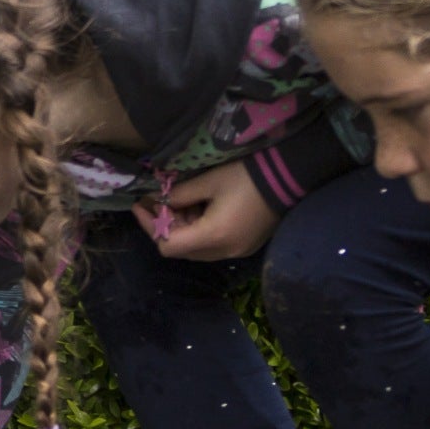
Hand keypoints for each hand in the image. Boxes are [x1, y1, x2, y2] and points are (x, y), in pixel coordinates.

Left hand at [143, 163, 280, 261]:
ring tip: (180, 201)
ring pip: (197, 249)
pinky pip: (213, 246)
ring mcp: (237, 251)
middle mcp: (224, 251)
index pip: (168, 245)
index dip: (150, 226)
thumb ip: (179, 195)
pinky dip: (200, 231)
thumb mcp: (208, 181)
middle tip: (158, 201)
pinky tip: (200, 208)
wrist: (289, 177)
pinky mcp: (245, 246)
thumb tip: (159, 199)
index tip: (140, 206)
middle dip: (165, 226)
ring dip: (183, 228)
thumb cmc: (247, 176)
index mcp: (213, 236)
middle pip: (181, 249)